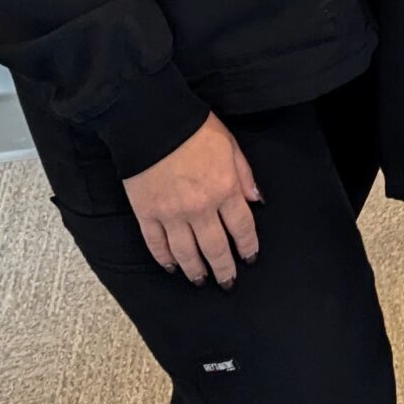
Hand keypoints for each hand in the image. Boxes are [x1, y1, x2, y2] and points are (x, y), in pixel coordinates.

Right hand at [124, 113, 261, 286]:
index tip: (250, 258)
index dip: (247, 247)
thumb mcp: (230, 145)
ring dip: (195, 270)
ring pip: (186, 252)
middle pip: (215, 248)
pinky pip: (156, 244)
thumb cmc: (193, 128)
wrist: (151, 121)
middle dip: (224, 269)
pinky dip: (164, 259)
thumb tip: (257, 200)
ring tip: (201, 280)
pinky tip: (172, 267)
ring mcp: (171, 214)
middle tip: (228, 282)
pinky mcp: (146, 214)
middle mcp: (200, 208)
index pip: (241, 228)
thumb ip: (244, 175)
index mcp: (224, 189)